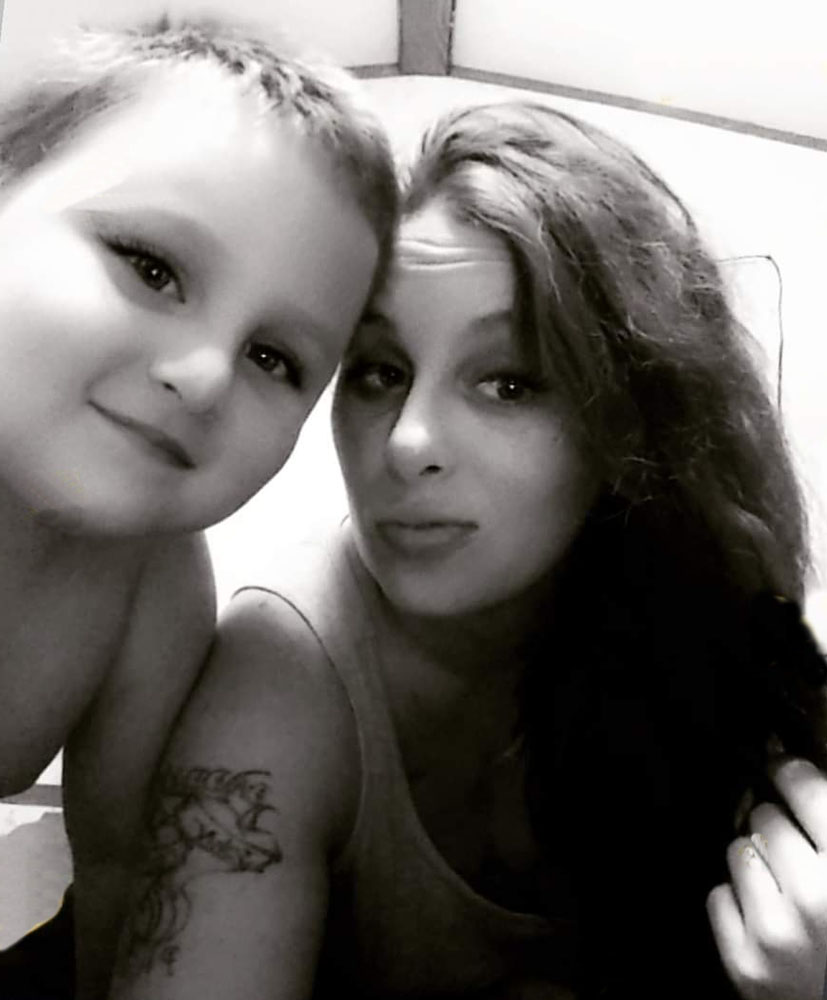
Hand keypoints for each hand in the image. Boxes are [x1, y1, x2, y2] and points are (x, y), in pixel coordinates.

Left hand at [707, 758, 826, 999]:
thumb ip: (826, 826)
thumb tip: (797, 770)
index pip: (804, 787)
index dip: (788, 770)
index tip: (781, 766)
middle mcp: (814, 897)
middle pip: (764, 817)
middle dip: (777, 827)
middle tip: (794, 849)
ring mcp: (775, 932)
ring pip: (737, 851)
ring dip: (755, 862)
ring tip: (782, 887)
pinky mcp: (744, 962)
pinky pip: (718, 895)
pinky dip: (736, 902)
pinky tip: (764, 917)